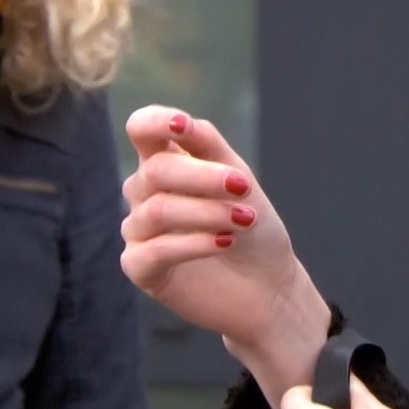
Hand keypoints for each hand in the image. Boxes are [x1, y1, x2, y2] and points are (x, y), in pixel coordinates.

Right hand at [120, 105, 329, 397]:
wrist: (269, 286)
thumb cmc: (252, 225)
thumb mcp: (239, 178)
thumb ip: (210, 146)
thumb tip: (184, 124)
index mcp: (165, 162)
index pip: (141, 129)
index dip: (156, 122)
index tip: (184, 127)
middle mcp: (145, 194)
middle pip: (156, 170)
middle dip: (203, 177)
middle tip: (244, 188)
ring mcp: (139, 231)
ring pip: (157, 210)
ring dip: (207, 212)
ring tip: (244, 220)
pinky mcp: (140, 268)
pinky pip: (154, 250)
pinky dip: (193, 243)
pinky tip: (225, 242)